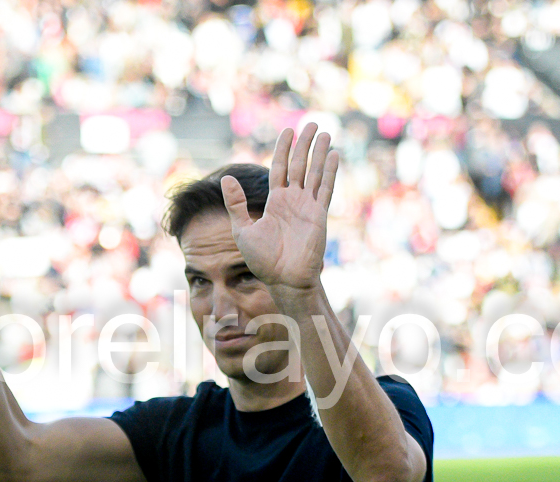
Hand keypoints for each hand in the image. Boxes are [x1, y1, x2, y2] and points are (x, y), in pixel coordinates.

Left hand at [222, 124, 339, 293]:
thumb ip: (236, 204)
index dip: (283, 149)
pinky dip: (330, 172)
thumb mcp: (242, 230)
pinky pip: (326, 189)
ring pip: (315, 172)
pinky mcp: (319, 215)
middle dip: (305, 144)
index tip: (287, 131)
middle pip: (300, 165)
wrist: (283, 279)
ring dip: (319, 152)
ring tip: (325, 132)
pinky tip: (333, 155)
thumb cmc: (262, 260)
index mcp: (276, 201)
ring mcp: (308, 206)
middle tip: (312, 123)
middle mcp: (293, 200)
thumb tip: (227, 178)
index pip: (280, 168)